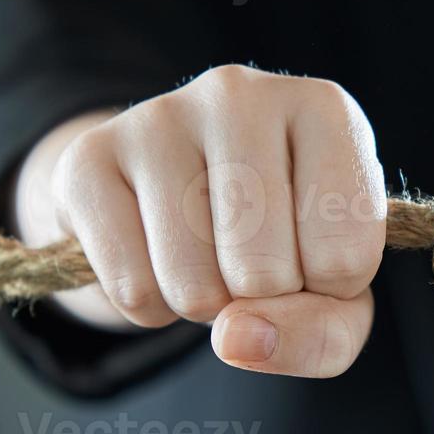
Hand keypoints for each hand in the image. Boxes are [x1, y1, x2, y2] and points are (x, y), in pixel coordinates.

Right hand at [13, 64, 385, 377]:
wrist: (175, 199)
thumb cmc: (285, 239)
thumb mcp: (338, 292)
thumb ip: (323, 333)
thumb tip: (236, 338)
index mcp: (325, 110)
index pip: (346, 255)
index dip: (333, 290)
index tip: (318, 253)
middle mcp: (241, 94)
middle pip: (266, 272)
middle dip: (262, 301)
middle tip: (254, 260)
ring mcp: (158, 118)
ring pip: (195, 286)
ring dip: (206, 307)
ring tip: (209, 257)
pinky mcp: (88, 159)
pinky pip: (131, 288)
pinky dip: (151, 307)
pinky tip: (158, 259)